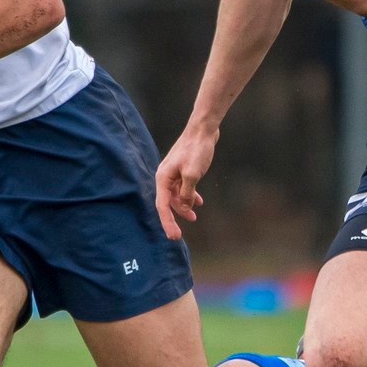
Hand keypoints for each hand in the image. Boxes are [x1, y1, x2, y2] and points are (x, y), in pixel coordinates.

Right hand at [154, 124, 217, 239]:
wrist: (203, 130)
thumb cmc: (197, 150)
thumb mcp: (193, 175)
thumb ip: (187, 193)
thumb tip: (185, 208)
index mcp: (163, 178)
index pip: (163, 206)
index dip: (167, 222)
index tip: (174, 236)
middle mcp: (165, 176)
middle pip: (167, 203)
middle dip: (174, 218)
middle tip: (178, 236)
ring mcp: (174, 173)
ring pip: (176, 196)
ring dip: (184, 207)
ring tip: (194, 218)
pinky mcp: (182, 170)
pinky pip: (183, 187)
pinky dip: (190, 195)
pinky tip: (199, 202)